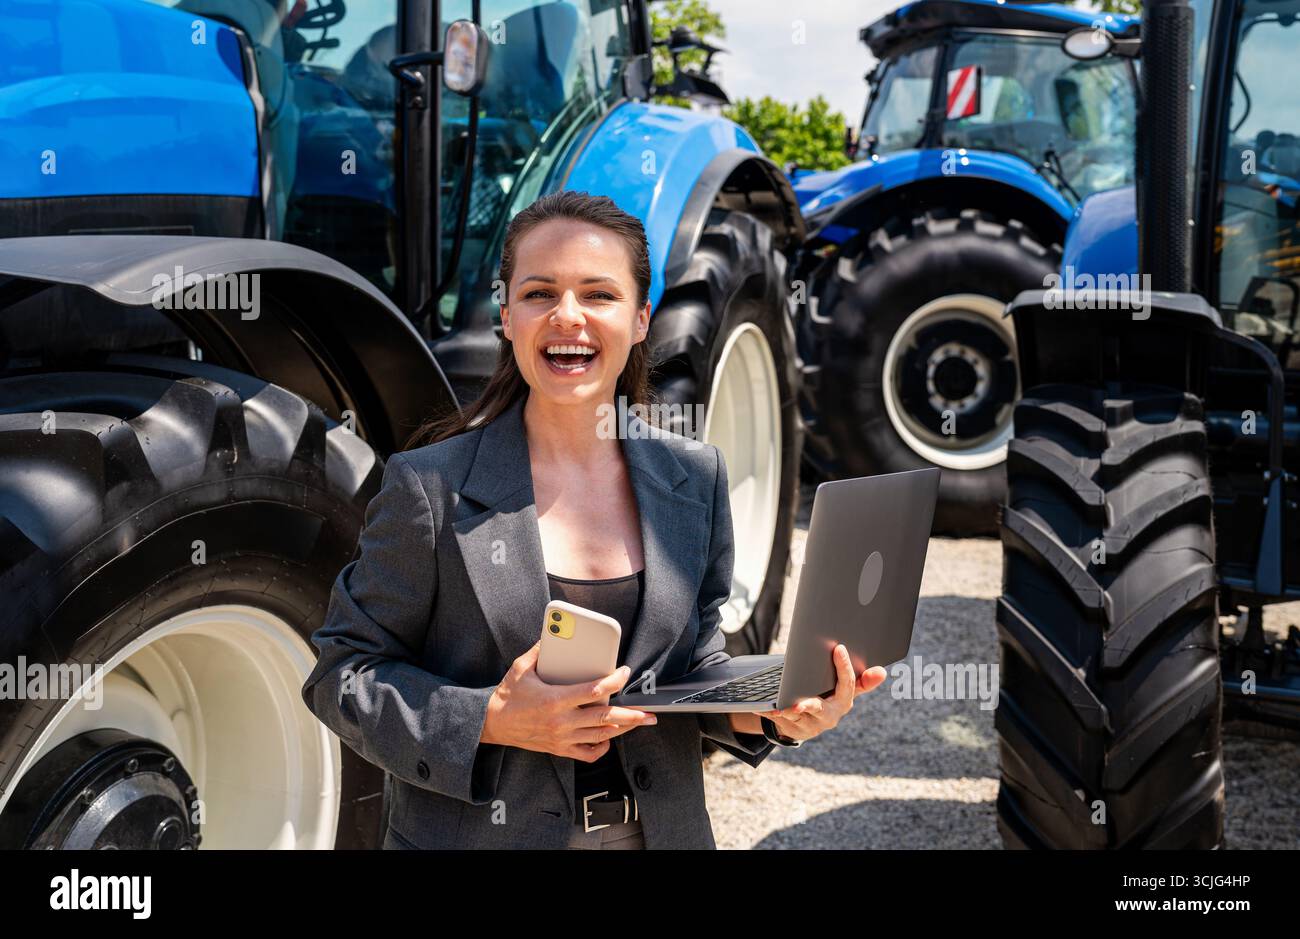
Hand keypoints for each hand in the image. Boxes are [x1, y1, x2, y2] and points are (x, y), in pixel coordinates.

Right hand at [480, 641, 657, 760]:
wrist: (492, 724)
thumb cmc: (508, 695)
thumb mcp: (521, 668)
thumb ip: (540, 650)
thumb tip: (554, 632)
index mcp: (556, 700)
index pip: (594, 691)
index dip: (614, 681)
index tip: (624, 672)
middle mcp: (562, 721)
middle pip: (605, 718)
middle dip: (631, 716)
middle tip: (649, 713)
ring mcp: (562, 737)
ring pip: (601, 735)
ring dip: (623, 729)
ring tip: (639, 723)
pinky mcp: (559, 748)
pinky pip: (587, 753)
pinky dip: (602, 747)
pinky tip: (609, 738)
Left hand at [758, 644, 885, 742]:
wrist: (809, 724)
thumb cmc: (828, 699)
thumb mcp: (844, 691)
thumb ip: (862, 681)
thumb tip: (882, 671)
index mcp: (843, 702)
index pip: (847, 685)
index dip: (843, 667)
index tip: (839, 648)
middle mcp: (828, 716)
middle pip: (818, 708)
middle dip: (808, 705)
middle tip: (798, 703)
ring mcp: (809, 724)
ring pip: (795, 715)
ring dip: (783, 709)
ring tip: (775, 705)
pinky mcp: (792, 728)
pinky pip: (778, 719)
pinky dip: (768, 711)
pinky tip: (761, 706)